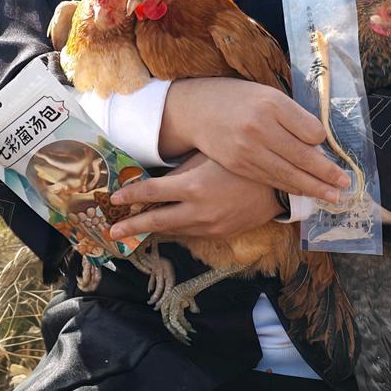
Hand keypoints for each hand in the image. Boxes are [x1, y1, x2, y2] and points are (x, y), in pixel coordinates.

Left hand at [108, 152, 281, 239]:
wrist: (278, 184)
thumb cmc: (241, 160)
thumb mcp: (208, 155)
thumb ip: (182, 170)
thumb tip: (158, 179)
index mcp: (192, 186)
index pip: (152, 193)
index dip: (131, 196)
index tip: (114, 199)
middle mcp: (198, 211)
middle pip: (157, 221)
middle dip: (132, 227)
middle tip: (111, 233)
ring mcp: (210, 227)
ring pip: (174, 231)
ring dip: (154, 230)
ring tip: (134, 232)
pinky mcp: (221, 234)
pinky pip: (192, 235)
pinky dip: (177, 231)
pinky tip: (168, 228)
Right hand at [160, 78, 348, 202]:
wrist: (196, 109)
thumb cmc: (237, 98)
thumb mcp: (266, 94)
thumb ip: (291, 115)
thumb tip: (318, 141)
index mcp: (273, 103)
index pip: (312, 131)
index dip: (322, 141)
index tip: (325, 144)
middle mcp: (261, 127)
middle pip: (304, 157)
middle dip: (328, 173)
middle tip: (346, 184)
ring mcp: (249, 149)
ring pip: (289, 174)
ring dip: (315, 187)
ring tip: (333, 196)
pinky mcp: (240, 166)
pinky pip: (272, 180)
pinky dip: (291, 187)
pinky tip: (305, 192)